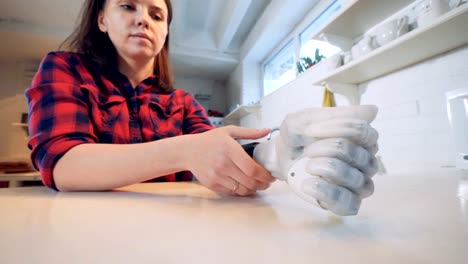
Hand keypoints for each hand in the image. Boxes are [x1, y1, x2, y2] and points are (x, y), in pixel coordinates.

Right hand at [186, 126, 275, 195]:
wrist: (187, 151)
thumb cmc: (210, 140)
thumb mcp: (228, 131)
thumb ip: (249, 132)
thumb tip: (267, 131)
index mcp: (230, 150)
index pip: (252, 169)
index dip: (265, 175)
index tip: (271, 176)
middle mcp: (223, 165)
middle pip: (250, 182)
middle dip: (263, 184)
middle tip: (268, 182)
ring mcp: (217, 176)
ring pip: (242, 190)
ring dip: (254, 189)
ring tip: (258, 184)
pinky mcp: (213, 185)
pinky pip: (232, 193)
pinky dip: (242, 191)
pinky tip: (245, 186)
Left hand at [254, 105, 378, 214]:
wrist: (281, 156)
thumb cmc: (298, 135)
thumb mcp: (305, 120)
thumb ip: (334, 116)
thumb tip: (373, 110)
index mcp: (363, 137)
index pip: (363, 132)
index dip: (337, 129)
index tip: (310, 129)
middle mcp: (368, 160)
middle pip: (358, 154)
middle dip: (327, 149)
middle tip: (307, 150)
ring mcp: (360, 183)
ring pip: (355, 179)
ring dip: (326, 169)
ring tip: (307, 166)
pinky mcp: (348, 203)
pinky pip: (348, 203)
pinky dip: (325, 193)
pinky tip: (308, 184)